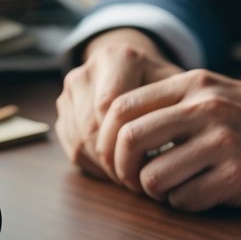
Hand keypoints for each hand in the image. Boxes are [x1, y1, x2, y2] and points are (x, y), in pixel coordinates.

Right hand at [55, 28, 180, 181]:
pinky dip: (91, 164)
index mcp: (118, 58)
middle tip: (135, 181)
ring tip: (126, 178)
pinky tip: (111, 171)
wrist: (133, 66)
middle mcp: (88, 70)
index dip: (126, 141)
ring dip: (102, 166)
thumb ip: (177, 109)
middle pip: (91, 126)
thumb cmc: (160, 82)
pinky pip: (70, 144)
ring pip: (78, 139)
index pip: (111, 106)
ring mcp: (70, 89)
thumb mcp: (176, 87)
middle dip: (113, 160)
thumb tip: (177, 150)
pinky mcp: (63, 107)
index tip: (148, 164)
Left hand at [93, 69, 240, 210]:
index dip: (108, 137)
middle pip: (128, 140)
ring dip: (153, 191)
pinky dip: (184, 204)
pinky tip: (200, 195)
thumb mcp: (221, 92)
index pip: (122, 106)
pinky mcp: (238, 177)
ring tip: (171, 189)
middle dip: (121, 168)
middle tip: (133, 181)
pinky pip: (185, 200)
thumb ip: (176, 101)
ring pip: (152, 176)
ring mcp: (222, 143)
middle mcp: (206, 109)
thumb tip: (120, 124)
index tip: (116, 155)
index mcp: (196, 85)